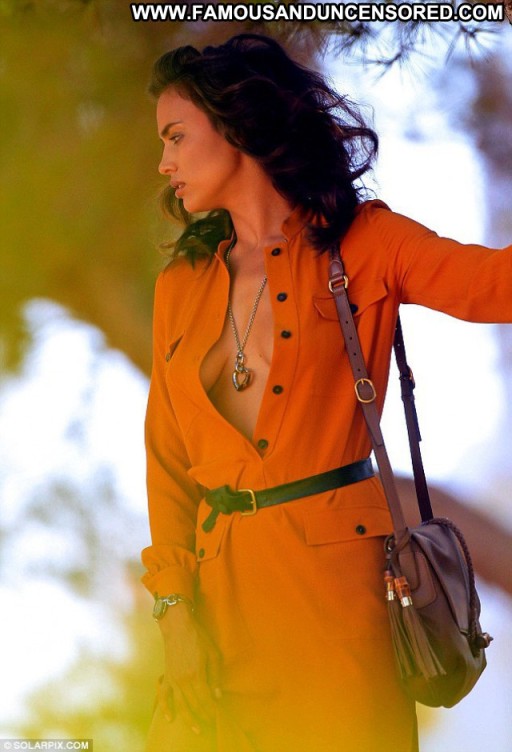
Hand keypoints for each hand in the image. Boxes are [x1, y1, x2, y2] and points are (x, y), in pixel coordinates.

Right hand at [157, 604, 221, 734]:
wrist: (178, 626)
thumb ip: (215, 676)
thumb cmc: (198, 637)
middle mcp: (183, 681)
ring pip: (180, 705)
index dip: (212, 709)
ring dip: (188, 719)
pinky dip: (165, 708)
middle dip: (204, 716)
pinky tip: (169, 719)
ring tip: (196, 730)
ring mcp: (173, 680)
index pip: (205, 699)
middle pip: (194, 704)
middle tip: (211, 723)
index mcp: (197, 674)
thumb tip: (217, 696)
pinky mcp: (166, 677)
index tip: (218, 715)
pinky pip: (164, 696)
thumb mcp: (213, 653)